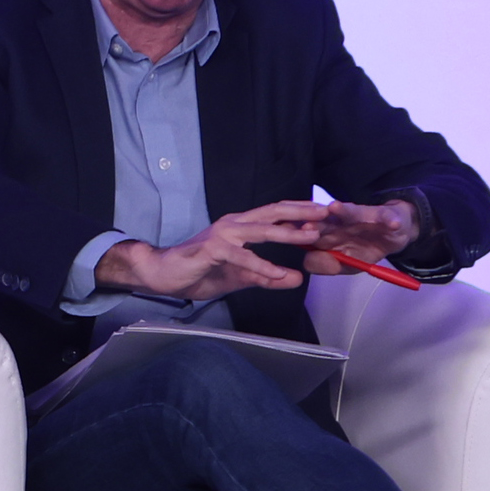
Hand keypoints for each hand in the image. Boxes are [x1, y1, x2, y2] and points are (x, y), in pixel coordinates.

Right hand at [98, 214, 304, 301]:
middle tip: (326, 212)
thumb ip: (268, 277)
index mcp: (240, 226)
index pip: (275, 214)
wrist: (163, 274)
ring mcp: (223, 235)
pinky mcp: (212, 250)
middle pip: (273, 213)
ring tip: (310, 236)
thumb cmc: (199, 271)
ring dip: (288, 232)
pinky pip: (242, 258)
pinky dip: (262, 266)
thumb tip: (296, 279)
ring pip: (261, 231)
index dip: (299, 212)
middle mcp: (234, 224)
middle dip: (301, 211)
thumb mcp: (240, 276)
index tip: (323, 213)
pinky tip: (279, 273)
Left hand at [276, 198, 422, 276]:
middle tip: (305, 224)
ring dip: (343, 211)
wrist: (391, 233)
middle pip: (325, 221)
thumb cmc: (364, 247)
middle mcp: (340, 222)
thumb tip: (307, 262)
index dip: (299, 236)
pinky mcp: (382, 214)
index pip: (309, 233)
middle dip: (315, 222)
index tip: (286, 236)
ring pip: (350, 212)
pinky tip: (391, 224)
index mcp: (328, 233)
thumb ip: (326, 265)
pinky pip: (385, 217)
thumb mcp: (345, 264)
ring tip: (335, 208)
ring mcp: (361, 216)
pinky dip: (389, 220)